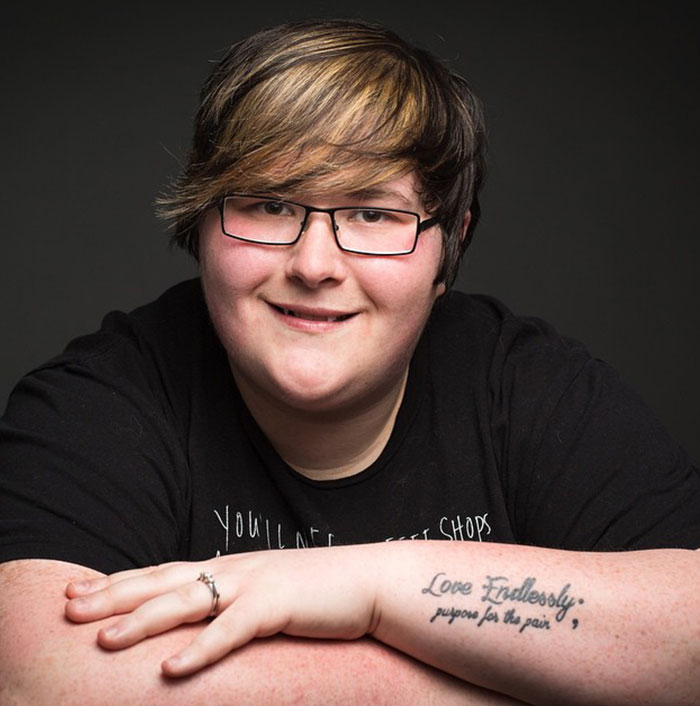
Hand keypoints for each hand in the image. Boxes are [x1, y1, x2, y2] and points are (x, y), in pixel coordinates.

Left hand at [64, 546, 380, 676]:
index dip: (119, 581)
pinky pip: (231, 630)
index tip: (78, 589)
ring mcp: (253, 585)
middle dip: (114, 594)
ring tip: (105, 640)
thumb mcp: (264, 592)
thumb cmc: (315, 591)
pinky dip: (200, 649)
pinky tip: (171, 669)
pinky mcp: (277, 606)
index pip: (162, 572)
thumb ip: (231, 601)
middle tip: (69, 606)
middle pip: (162, 581)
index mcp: (227, 567)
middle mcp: (232, 570)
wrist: (367, 581)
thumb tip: (198, 622)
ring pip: (187, 601)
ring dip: (144, 620)